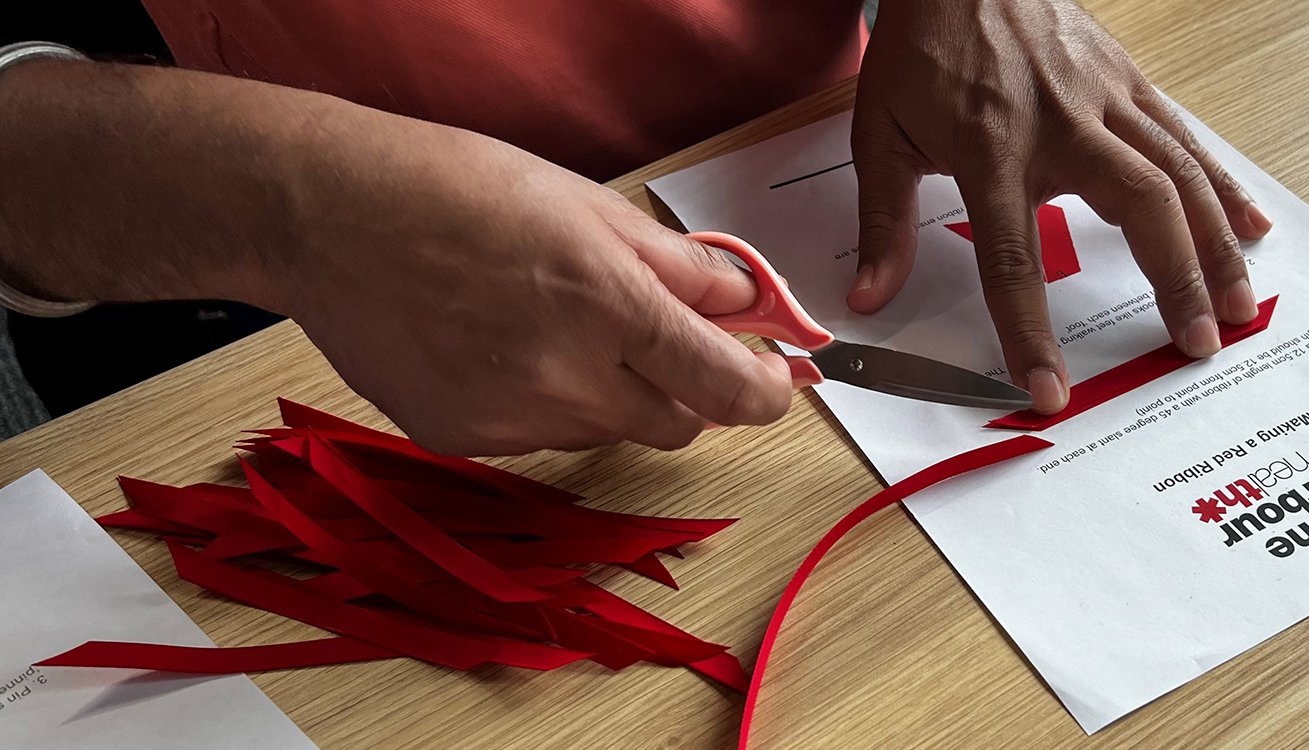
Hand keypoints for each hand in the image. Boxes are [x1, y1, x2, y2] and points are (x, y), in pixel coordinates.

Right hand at [275, 116, 793, 453]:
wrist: (327, 216)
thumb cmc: (453, 188)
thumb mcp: (588, 205)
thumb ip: (678, 266)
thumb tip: (745, 304)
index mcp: (606, 305)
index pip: (722, 386)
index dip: (765, 394)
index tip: (777, 383)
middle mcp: (563, 377)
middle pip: (675, 426)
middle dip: (690, 393)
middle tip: (669, 344)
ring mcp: (509, 418)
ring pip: (605, 432)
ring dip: (612, 394)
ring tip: (558, 323)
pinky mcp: (463, 438)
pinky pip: (539, 437)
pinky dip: (547, 404)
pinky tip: (505, 347)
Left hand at [847, 0, 1272, 413]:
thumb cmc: (924, 49)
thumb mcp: (880, 132)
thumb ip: (882, 221)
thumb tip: (869, 299)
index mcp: (992, 149)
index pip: (1014, 258)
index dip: (1031, 330)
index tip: (1049, 389)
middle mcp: (1063, 126)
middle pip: (1138, 209)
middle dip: (1173, 282)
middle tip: (1193, 347)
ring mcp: (1107, 100)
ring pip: (1180, 174)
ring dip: (1214, 245)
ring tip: (1236, 308)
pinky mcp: (1131, 82)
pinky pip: (1187, 139)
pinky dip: (1223, 185)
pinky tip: (1252, 228)